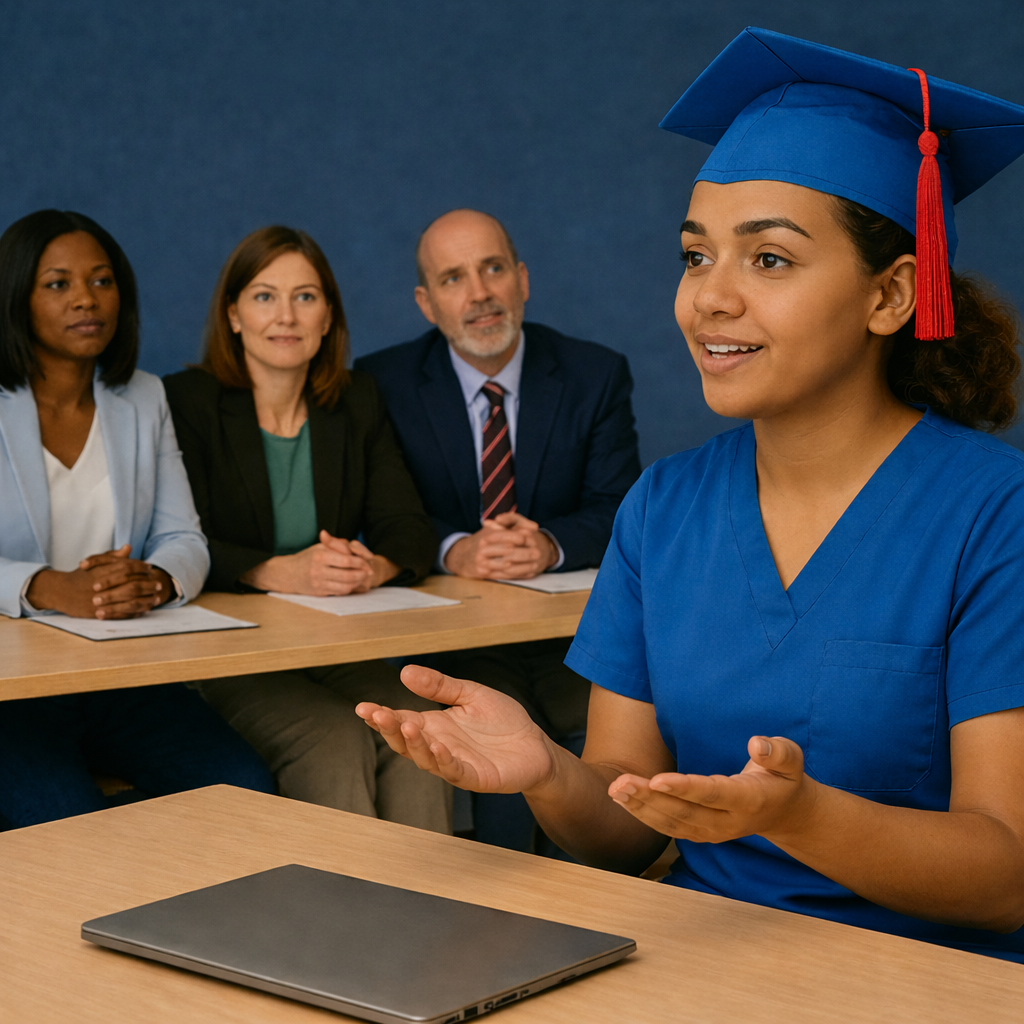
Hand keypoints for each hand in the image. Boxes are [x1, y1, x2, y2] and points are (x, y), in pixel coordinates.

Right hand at [26, 544, 172, 618]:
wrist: (60, 592)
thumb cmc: (80, 576)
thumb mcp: (94, 563)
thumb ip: (113, 556)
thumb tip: (129, 547)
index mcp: (100, 572)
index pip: (126, 567)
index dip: (140, 567)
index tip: (149, 568)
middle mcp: (101, 586)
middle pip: (130, 584)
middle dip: (147, 584)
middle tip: (158, 584)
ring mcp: (99, 601)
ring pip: (127, 601)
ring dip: (145, 600)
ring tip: (156, 598)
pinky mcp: (98, 613)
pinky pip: (121, 613)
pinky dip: (134, 611)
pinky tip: (144, 609)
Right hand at [241, 531, 399, 594]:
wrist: (288, 574)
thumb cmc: (308, 557)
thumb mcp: (320, 546)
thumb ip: (337, 545)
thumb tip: (354, 546)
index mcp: (320, 556)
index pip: (345, 560)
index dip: (359, 562)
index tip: (367, 561)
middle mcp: (319, 571)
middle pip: (347, 575)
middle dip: (361, 573)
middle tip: (369, 571)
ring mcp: (319, 583)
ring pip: (345, 586)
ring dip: (357, 582)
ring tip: (363, 577)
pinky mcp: (320, 592)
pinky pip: (339, 592)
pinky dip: (350, 588)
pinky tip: (354, 583)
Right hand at [356, 665, 557, 793]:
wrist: (535, 745)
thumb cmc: (503, 722)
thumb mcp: (470, 694)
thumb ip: (440, 686)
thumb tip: (406, 672)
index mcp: (434, 725)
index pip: (401, 721)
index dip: (381, 716)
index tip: (363, 707)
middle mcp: (439, 746)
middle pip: (405, 742)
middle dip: (389, 729)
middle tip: (375, 714)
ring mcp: (454, 763)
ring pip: (425, 758)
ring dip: (414, 744)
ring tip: (405, 726)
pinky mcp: (474, 777)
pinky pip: (454, 770)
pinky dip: (443, 760)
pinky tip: (437, 745)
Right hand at [444, 512, 557, 578]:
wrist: (462, 556)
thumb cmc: (483, 540)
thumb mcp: (493, 528)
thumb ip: (513, 523)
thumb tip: (532, 527)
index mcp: (486, 536)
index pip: (502, 535)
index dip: (515, 536)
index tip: (528, 537)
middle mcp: (484, 549)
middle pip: (507, 552)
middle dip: (524, 553)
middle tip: (538, 553)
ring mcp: (483, 563)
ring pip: (506, 565)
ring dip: (523, 566)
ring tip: (535, 564)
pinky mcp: (485, 574)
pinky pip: (504, 575)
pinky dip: (517, 574)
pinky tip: (527, 572)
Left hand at [607, 735, 817, 843]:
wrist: (785, 812)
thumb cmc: (783, 777)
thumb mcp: (792, 759)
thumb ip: (777, 752)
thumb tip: (756, 743)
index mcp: (749, 800)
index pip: (712, 794)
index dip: (684, 788)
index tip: (657, 780)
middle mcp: (728, 822)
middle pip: (684, 811)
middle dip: (649, 798)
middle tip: (620, 782)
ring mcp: (713, 832)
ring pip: (672, 823)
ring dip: (640, 808)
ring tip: (614, 790)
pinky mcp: (700, 834)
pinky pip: (669, 828)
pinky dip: (644, 816)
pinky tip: (623, 801)